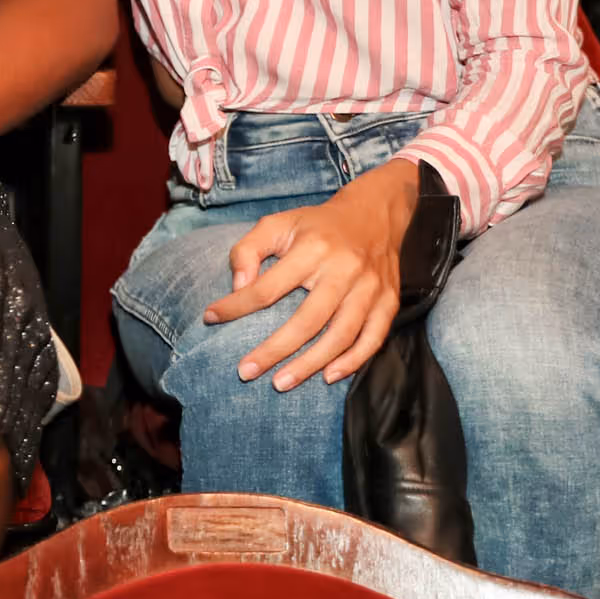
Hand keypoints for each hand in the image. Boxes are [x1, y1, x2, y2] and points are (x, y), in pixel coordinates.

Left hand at [201, 159, 420, 390]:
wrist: (374, 216)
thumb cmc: (316, 225)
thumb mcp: (277, 224)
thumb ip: (248, 250)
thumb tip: (238, 288)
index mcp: (312, 249)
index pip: (268, 287)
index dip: (237, 305)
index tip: (211, 318)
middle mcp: (344, 270)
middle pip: (307, 320)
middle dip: (274, 350)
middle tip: (246, 371)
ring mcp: (370, 289)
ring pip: (340, 335)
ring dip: (310, 364)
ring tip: (281, 382)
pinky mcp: (388, 302)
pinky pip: (373, 339)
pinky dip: (352, 362)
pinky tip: (328, 376)